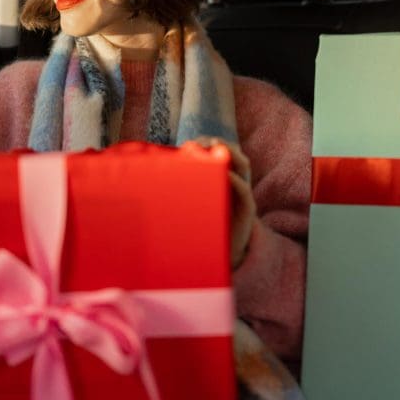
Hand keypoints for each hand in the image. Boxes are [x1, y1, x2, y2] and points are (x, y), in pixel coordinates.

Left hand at [187, 137, 256, 268]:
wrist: (220, 256)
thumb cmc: (202, 228)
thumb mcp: (190, 205)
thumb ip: (181, 191)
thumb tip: (151, 178)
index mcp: (221, 178)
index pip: (219, 152)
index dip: (206, 144)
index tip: (189, 145)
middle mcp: (235, 182)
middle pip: (232, 153)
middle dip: (217, 144)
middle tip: (200, 143)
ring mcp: (243, 194)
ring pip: (243, 165)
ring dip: (230, 153)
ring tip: (214, 147)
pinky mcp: (248, 209)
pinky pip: (245, 189)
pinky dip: (235, 180)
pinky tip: (224, 175)